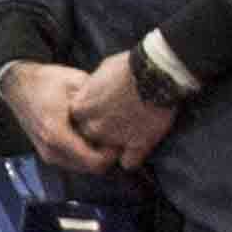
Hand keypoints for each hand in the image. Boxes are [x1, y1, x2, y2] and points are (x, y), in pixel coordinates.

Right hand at [0, 61, 109, 182]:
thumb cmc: (45, 82)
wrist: (17, 86)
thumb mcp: (75, 83)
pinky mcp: (47, 153)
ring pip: (83, 167)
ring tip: (102, 136)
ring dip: (96, 156)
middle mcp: (51, 149)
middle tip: (114, 137)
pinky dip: (85, 154)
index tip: (119, 138)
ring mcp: (48, 154)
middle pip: (91, 168)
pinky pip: (73, 162)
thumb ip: (95, 100)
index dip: (113, 154)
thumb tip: (120, 109)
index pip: (94, 161)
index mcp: (57, 133)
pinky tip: (89, 136)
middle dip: (106, 156)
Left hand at [62, 51, 178, 168]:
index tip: (101, 113)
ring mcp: (113, 138)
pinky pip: (129, 163)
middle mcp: (93, 126)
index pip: (77, 122)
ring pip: (107, 154)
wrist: (154, 73)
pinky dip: (134, 158)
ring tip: (130, 135)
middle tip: (117, 125)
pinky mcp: (137, 145)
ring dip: (115, 148)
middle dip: (100, 135)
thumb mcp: (101, 72)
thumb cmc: (128, 67)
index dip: (90, 118)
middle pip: (90, 139)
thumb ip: (92, 89)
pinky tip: (139, 148)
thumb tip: (93, 92)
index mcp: (80, 108)